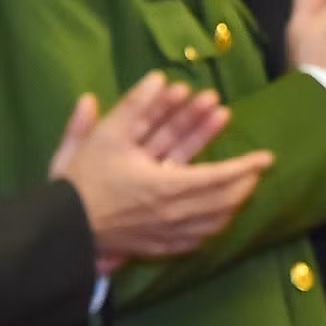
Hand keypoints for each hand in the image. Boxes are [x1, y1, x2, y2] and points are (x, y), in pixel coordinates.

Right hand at [50, 72, 271, 275]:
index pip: (218, 177)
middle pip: (223, 202)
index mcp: (166, 187)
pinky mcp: (157, 248)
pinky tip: (220, 218)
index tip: (266, 158)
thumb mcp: (104, 136)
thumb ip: (133, 106)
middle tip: (259, 168)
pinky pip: (196, 240)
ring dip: (233, 203)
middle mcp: (173, 214)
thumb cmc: (81, 181)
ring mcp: (167, 235)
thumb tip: (157, 77)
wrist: (60, 229)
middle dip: (244, 183)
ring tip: (245, 186)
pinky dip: (213, 227)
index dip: (245, 167)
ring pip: (213, 223)